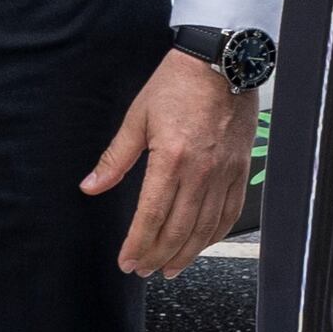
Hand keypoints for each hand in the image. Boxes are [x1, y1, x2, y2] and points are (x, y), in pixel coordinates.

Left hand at [80, 50, 256, 275]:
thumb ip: (115, 158)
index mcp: (171, 158)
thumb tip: (91, 186)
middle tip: (143, 270)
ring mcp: (225, 172)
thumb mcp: (138, 117)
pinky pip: (230, 213)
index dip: (138, 244)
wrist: (220, 61)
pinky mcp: (241, 169)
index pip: (152, 215)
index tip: (127, 262)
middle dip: (157, 256)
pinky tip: (201, 244)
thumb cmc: (177, 84)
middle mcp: (201, 171)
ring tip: (169, 268)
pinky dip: (214, 235)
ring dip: (186, 254)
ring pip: (205, 228)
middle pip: (178, 230)